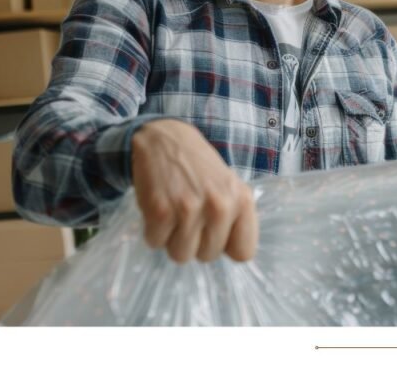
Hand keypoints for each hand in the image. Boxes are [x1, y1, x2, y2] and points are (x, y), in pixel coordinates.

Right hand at [130, 119, 257, 262]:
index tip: (216, 232)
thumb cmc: (199, 169)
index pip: (243, 253)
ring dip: (172, 239)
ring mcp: (190, 209)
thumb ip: (237, 219)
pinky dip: (152, 231)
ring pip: (181, 255)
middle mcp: (220, 206)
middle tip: (190, 215)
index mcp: (242, 201)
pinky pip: (155, 243)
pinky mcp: (161, 210)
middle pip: (208, 257)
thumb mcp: (230, 187)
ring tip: (174, 212)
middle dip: (196, 242)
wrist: (164, 139)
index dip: (226, 246)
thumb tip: (237, 255)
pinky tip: (158, 208)